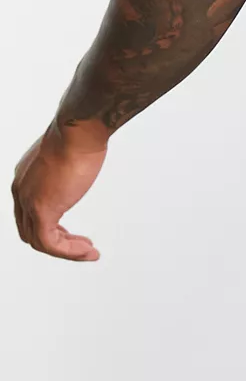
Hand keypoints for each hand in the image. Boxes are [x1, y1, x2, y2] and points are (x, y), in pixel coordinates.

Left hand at [12, 122, 107, 260]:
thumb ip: (65, 165)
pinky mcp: (42, 211)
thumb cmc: (79, 132)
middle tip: (79, 245)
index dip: (51, 225)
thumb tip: (77, 166)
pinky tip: (87, 251)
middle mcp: (21, 190)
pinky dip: (69, 251)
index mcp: (25, 177)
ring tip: (88, 252)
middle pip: (30, 229)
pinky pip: (50, 244)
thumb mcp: (67, 152)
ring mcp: (28, 201)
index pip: (30, 212)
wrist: (79, 128)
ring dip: (66, 250)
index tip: (71, 231)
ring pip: (40, 240)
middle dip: (57, 240)